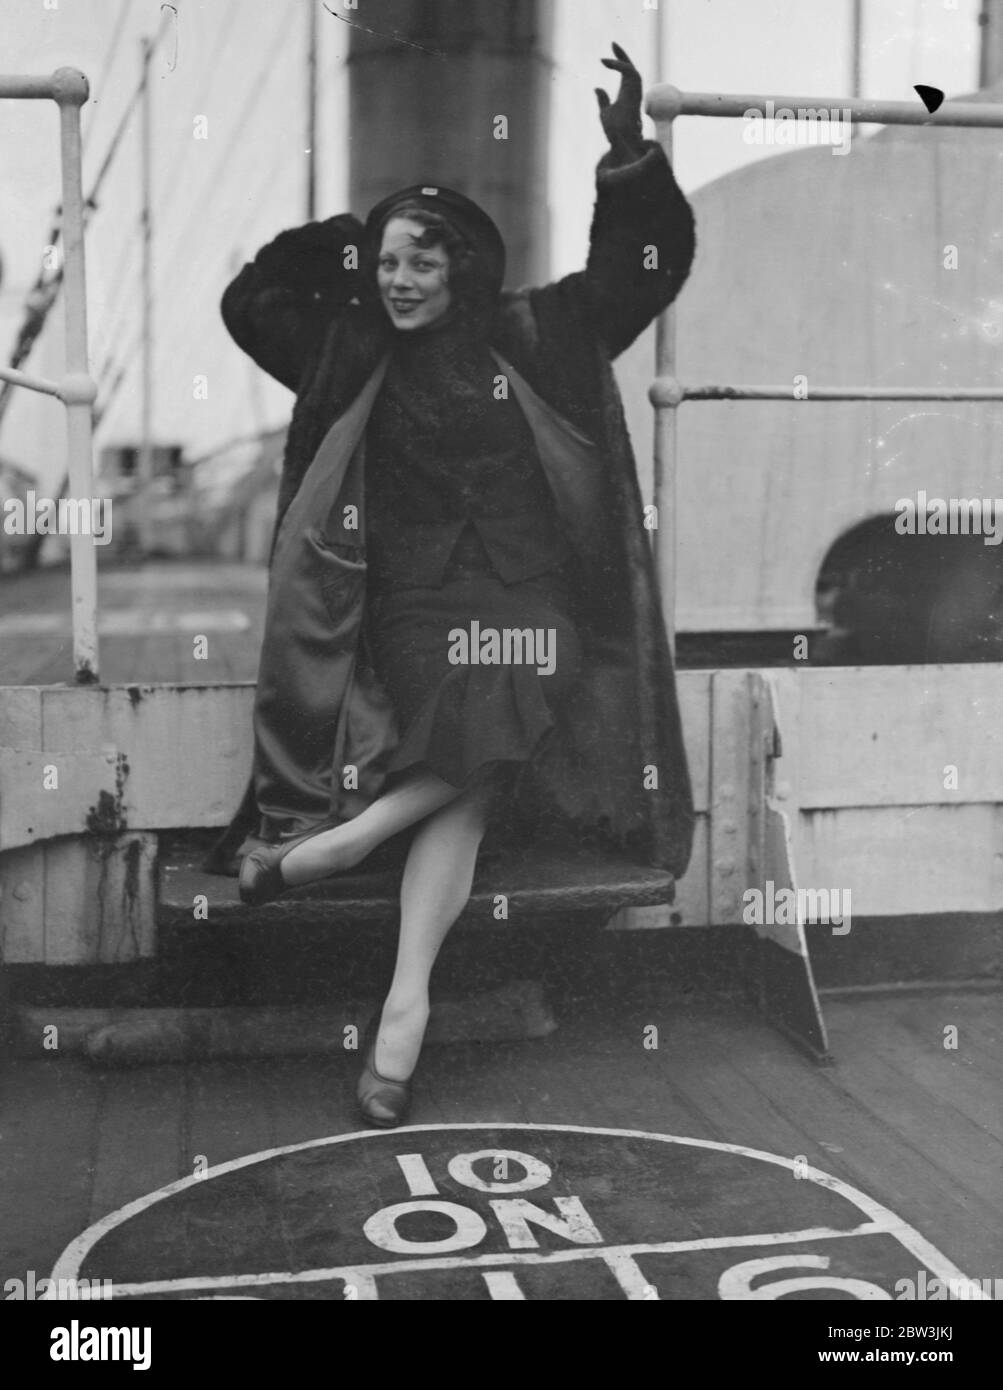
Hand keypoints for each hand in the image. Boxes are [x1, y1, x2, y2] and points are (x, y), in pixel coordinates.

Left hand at [595, 43, 644, 159]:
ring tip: (611, 50)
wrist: (620, 141)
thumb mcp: (605, 113)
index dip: (618, 63)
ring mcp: (635, 93)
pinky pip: (629, 73)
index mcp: (627, 95)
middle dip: (622, 56)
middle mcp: (633, 92)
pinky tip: (606, 62)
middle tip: (612, 43)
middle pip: (631, 69)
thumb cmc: (614, 131)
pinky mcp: (634, 93)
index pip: (625, 75)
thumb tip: (597, 88)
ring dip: (621, 59)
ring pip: (632, 70)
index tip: (606, 57)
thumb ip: (603, 99)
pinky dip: (619, 65)